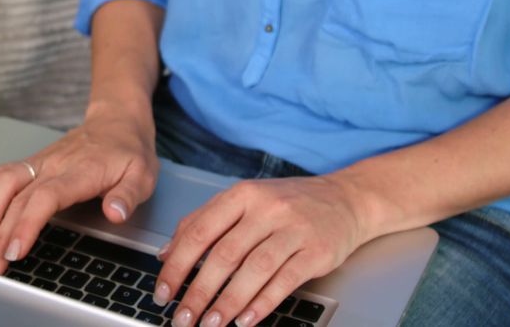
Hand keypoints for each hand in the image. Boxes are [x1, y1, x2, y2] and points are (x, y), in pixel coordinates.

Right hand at [0, 106, 160, 273]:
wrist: (116, 121)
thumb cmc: (129, 151)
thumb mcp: (143, 175)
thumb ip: (128, 196)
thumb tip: (115, 214)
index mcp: (80, 171)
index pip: (46, 198)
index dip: (27, 224)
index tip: (15, 250)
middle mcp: (53, 165)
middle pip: (18, 198)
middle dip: (0, 233)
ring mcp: (39, 163)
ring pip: (2, 184)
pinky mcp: (31, 164)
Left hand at [157, 176, 368, 326]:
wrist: (345, 199)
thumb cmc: (287, 203)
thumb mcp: (243, 201)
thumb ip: (203, 222)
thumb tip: (166, 254)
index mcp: (242, 195)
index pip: (200, 231)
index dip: (177, 265)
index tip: (164, 291)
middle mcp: (267, 209)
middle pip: (224, 255)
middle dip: (199, 292)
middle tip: (183, 317)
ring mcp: (294, 229)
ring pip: (254, 270)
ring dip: (228, 302)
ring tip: (211, 323)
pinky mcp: (317, 251)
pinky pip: (285, 281)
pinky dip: (262, 303)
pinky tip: (245, 320)